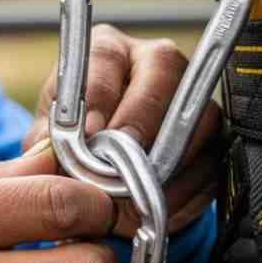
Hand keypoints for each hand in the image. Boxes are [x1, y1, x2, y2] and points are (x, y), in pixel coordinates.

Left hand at [23, 27, 221, 233]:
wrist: (101, 168)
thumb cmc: (70, 141)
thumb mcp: (49, 137)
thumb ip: (47, 144)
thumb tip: (50, 158)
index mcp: (107, 51)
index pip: (106, 57)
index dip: (99, 96)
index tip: (90, 133)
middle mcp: (154, 63)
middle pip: (165, 71)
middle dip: (142, 122)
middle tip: (121, 164)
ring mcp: (191, 97)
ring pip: (199, 116)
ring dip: (167, 163)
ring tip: (136, 196)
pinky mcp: (214, 139)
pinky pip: (212, 161)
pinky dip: (185, 191)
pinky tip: (157, 210)